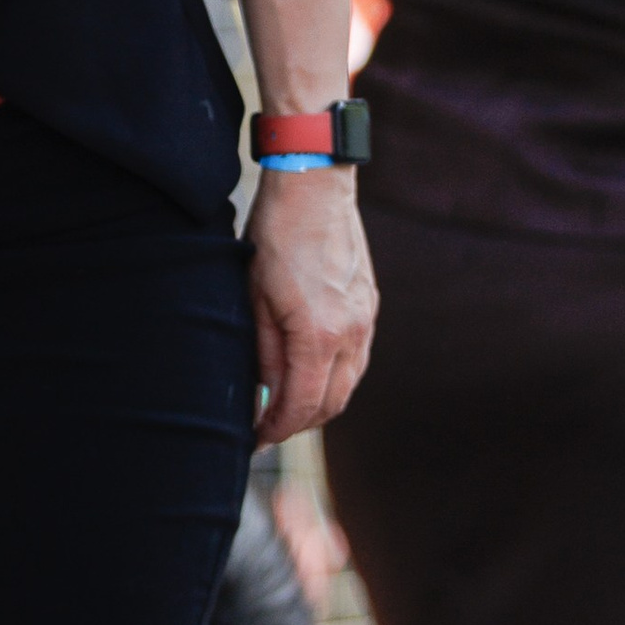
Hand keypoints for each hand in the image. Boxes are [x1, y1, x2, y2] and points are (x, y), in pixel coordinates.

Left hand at [245, 168, 376, 450]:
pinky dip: (336, 375)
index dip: (277, 429)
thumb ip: (265, 351)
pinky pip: (358, 356)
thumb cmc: (276, 235)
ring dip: (321, 402)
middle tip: (268, 427)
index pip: (301, 405)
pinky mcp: (370, 303)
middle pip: (332, 403)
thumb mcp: (254, 297)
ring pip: (350, 383)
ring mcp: (366, 317)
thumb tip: (267, 394)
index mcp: (318, 334)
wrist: (315, 186)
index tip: (255, 438)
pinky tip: (312, 371)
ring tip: (288, 404)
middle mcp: (351, 332)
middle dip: (300, 423)